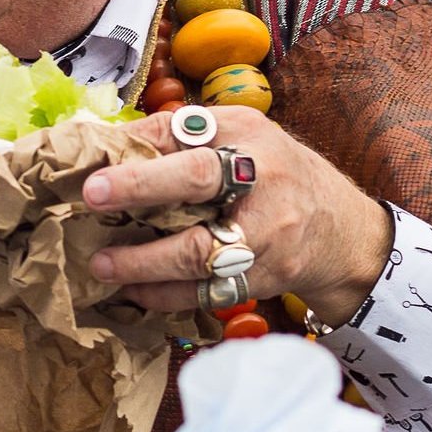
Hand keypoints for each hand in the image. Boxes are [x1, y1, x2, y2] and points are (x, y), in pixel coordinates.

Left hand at [80, 108, 393, 323]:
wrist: (340, 230)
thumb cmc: (271, 174)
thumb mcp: (238, 137)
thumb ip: (177, 136)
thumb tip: (102, 142)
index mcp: (247, 135)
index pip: (188, 135)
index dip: (139, 154)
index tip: (93, 175)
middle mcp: (262, 178)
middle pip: (198, 180)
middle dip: (140, 188)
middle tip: (91, 200)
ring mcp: (268, 232)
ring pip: (200, 251)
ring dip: (144, 263)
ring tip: (102, 265)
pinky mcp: (265, 276)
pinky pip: (208, 292)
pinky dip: (165, 296)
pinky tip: (134, 291)